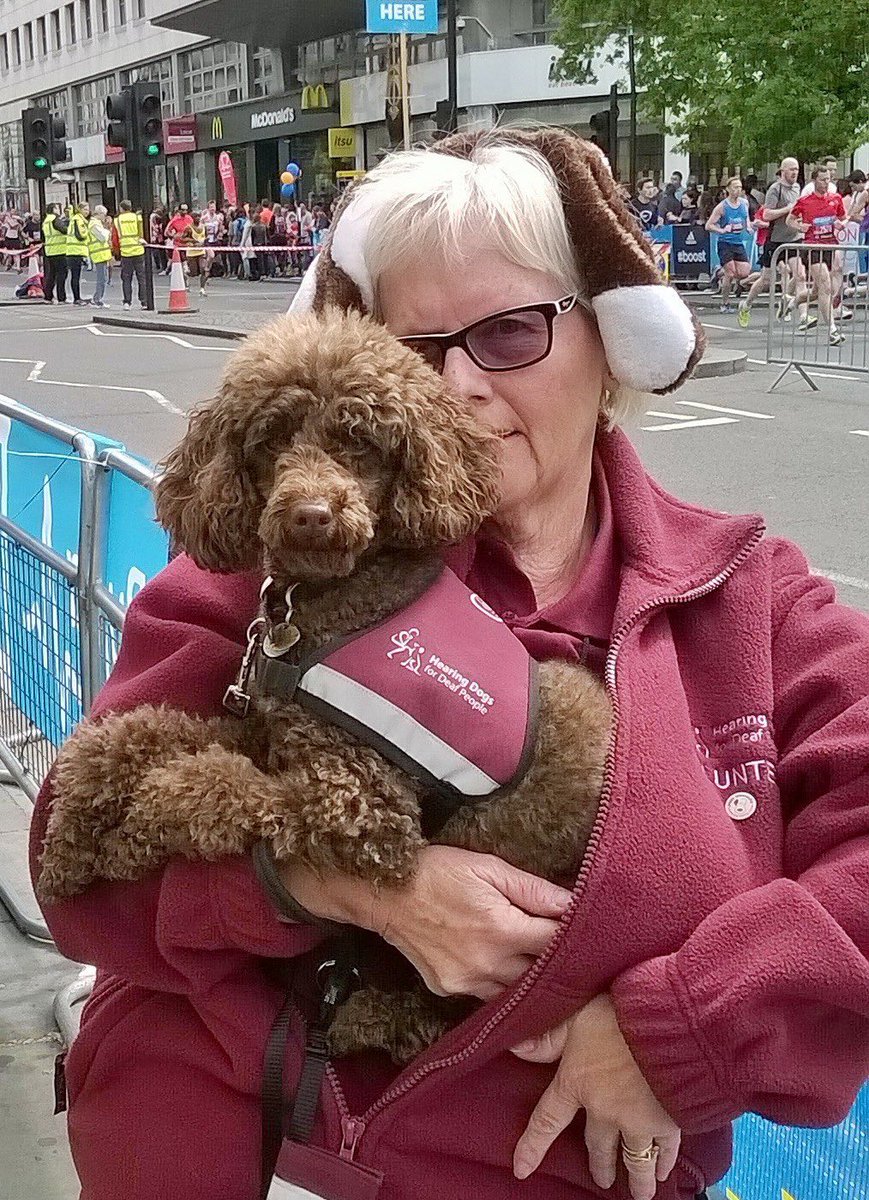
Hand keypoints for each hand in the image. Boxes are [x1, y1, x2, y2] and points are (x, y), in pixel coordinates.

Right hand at [281, 846, 570, 999]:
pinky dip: (501, 986)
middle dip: (557, 967)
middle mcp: (488, 965)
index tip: (591, 937)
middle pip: (539, 976)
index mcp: (503, 930)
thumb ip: (534, 890)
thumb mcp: (489, 867)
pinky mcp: (448, 990)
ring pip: (515, 994)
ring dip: (530, 982)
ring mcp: (467, 983)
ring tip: (544, 970)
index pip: (555, 944)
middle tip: (576, 958)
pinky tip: (507, 973)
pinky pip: (486, 996)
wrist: (385, 892)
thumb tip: (574, 903)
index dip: (575, 940)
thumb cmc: (438, 871)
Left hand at [511, 994, 680, 1199]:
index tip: (522, 1169)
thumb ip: (549, 1036)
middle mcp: (604, 1110)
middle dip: (599, 1165)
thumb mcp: (575, 1014)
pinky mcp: (670, 1121)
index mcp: (575, 1084)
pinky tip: (663, 1172)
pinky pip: (665, 1150)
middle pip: (597, 1147)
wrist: (668, 1024)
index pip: (547, 1122)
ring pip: (633, 1158)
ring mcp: (638, 1120)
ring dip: (634, 1177)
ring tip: (637, 1193)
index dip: (532, 1147)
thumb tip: (516, 1048)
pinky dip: (664, 1164)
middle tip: (601, 1179)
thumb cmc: (618, 1012)